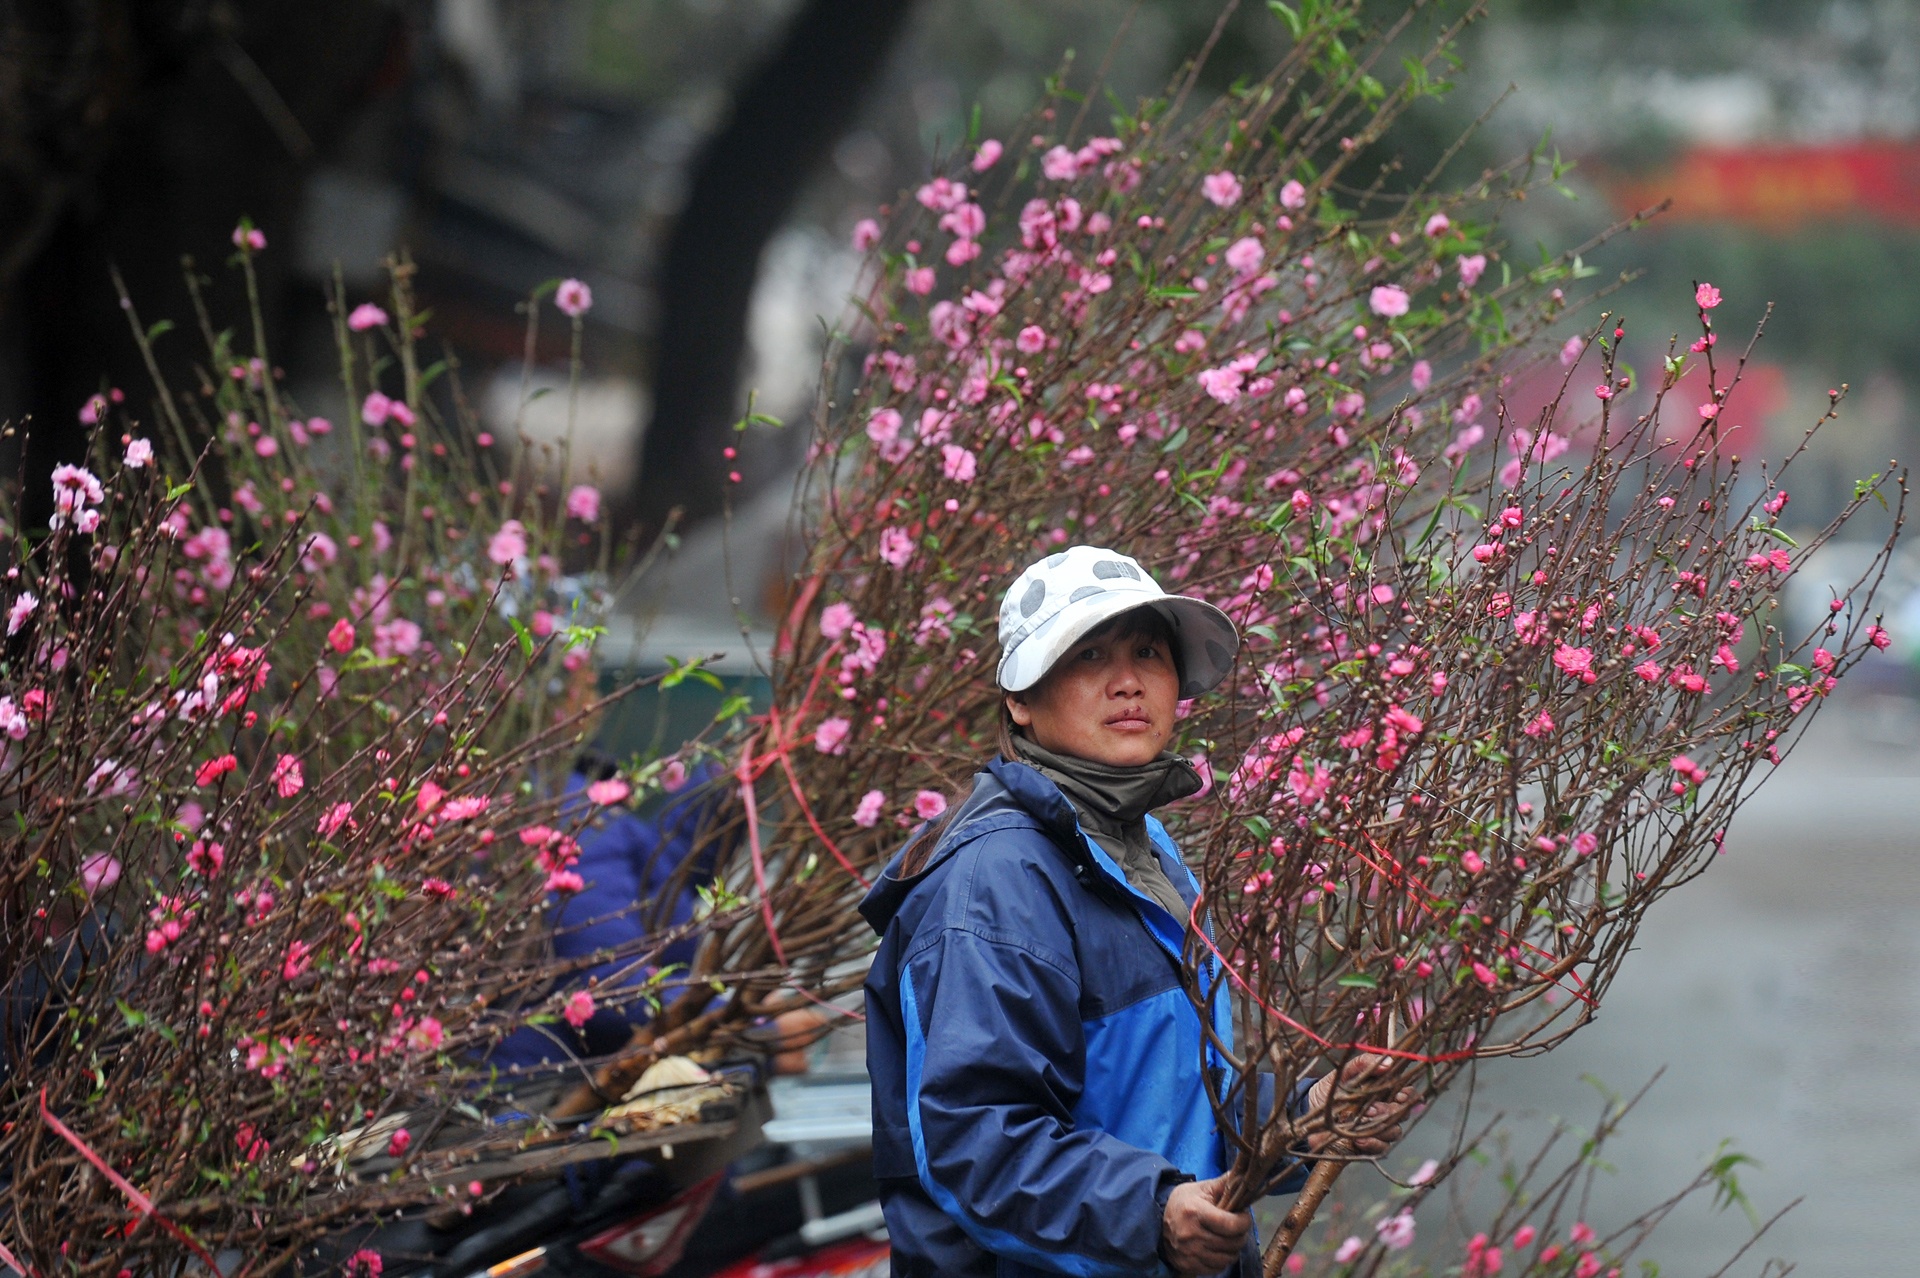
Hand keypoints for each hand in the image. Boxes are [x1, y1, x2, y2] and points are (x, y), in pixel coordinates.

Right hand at [1160, 1176, 1251, 1274]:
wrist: (1156, 1221)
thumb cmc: (1183, 1203)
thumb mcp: (1200, 1189)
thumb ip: (1223, 1183)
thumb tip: (1244, 1174)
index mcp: (1195, 1212)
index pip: (1230, 1225)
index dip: (1244, 1222)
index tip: (1244, 1217)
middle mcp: (1191, 1234)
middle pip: (1232, 1243)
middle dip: (1241, 1235)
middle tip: (1238, 1227)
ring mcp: (1189, 1253)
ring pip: (1227, 1258)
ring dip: (1233, 1249)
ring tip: (1229, 1238)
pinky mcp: (1189, 1265)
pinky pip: (1217, 1268)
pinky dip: (1222, 1259)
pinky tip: (1218, 1249)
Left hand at [1302, 1057, 1416, 1155]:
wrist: (1309, 1110)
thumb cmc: (1330, 1088)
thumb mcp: (1345, 1072)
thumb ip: (1364, 1063)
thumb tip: (1388, 1062)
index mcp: (1384, 1091)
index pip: (1407, 1094)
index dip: (1408, 1096)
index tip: (1399, 1095)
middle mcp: (1385, 1110)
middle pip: (1402, 1114)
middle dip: (1390, 1112)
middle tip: (1372, 1109)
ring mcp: (1378, 1129)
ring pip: (1394, 1132)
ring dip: (1380, 1128)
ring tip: (1363, 1121)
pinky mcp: (1369, 1145)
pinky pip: (1381, 1148)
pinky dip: (1372, 1143)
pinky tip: (1359, 1139)